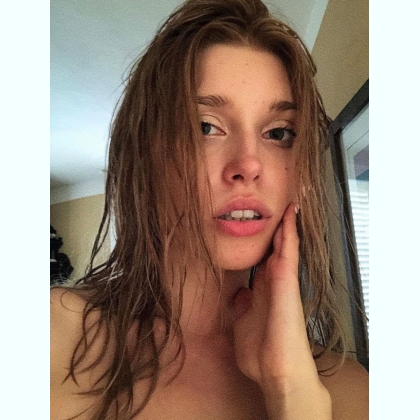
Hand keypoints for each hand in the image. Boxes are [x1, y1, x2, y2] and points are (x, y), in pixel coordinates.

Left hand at [233, 203, 331, 418]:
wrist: (275, 370)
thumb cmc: (260, 352)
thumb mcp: (243, 323)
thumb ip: (243, 306)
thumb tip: (242, 293)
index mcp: (263, 291)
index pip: (264, 260)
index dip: (265, 244)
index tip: (261, 229)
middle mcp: (274, 283)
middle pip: (275, 249)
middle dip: (277, 230)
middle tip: (278, 208)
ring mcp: (283, 281)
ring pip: (284, 246)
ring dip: (286, 226)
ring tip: (288, 205)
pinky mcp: (287, 281)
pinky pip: (289, 250)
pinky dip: (289, 232)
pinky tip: (290, 216)